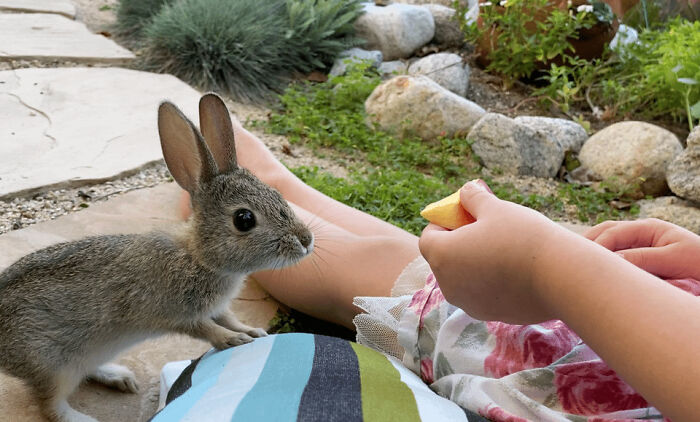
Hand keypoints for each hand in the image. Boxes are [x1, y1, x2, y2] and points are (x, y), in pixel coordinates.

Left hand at [418, 180, 571, 323]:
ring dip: (472, 264)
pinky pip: (481, 294)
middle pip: (443, 259)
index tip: (464, 216)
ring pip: (462, 279)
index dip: (442, 224)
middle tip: (483, 230)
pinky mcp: (490, 316)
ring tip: (500, 249)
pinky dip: (489, 282)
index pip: (428, 237)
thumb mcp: (495, 208)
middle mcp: (448, 285)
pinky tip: (513, 270)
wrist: (560, 277)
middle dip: (457, 243)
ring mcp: (468, 304)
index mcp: (442, 256)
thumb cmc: (523, 236)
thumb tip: (466, 191)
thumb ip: (473, 198)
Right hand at [585, 219, 699, 279]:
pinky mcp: (639, 261)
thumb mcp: (673, 259)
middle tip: (571, 261)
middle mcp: (640, 234)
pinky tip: (594, 274)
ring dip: (592, 253)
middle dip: (587, 244)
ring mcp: (638, 246)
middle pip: (604, 232)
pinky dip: (602, 264)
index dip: (597, 245)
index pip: (612, 232)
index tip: (587, 263)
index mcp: (648, 228)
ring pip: (607, 244)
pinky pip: (615, 258)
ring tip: (576, 266)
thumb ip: (643, 258)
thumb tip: (611, 262)